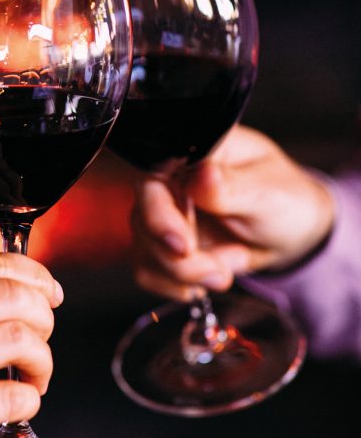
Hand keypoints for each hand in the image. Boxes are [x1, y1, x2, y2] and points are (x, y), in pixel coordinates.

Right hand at [131, 125, 334, 301]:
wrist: (294, 232)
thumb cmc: (285, 198)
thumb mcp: (269, 191)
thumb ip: (232, 186)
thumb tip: (202, 175)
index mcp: (192, 153)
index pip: (152, 177)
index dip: (159, 214)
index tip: (184, 247)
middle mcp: (170, 180)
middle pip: (143, 220)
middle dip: (180, 259)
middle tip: (219, 271)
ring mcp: (163, 213)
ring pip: (144, 250)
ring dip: (184, 274)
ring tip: (226, 271)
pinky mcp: (162, 244)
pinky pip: (147, 270)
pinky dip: (177, 284)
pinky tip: (209, 277)